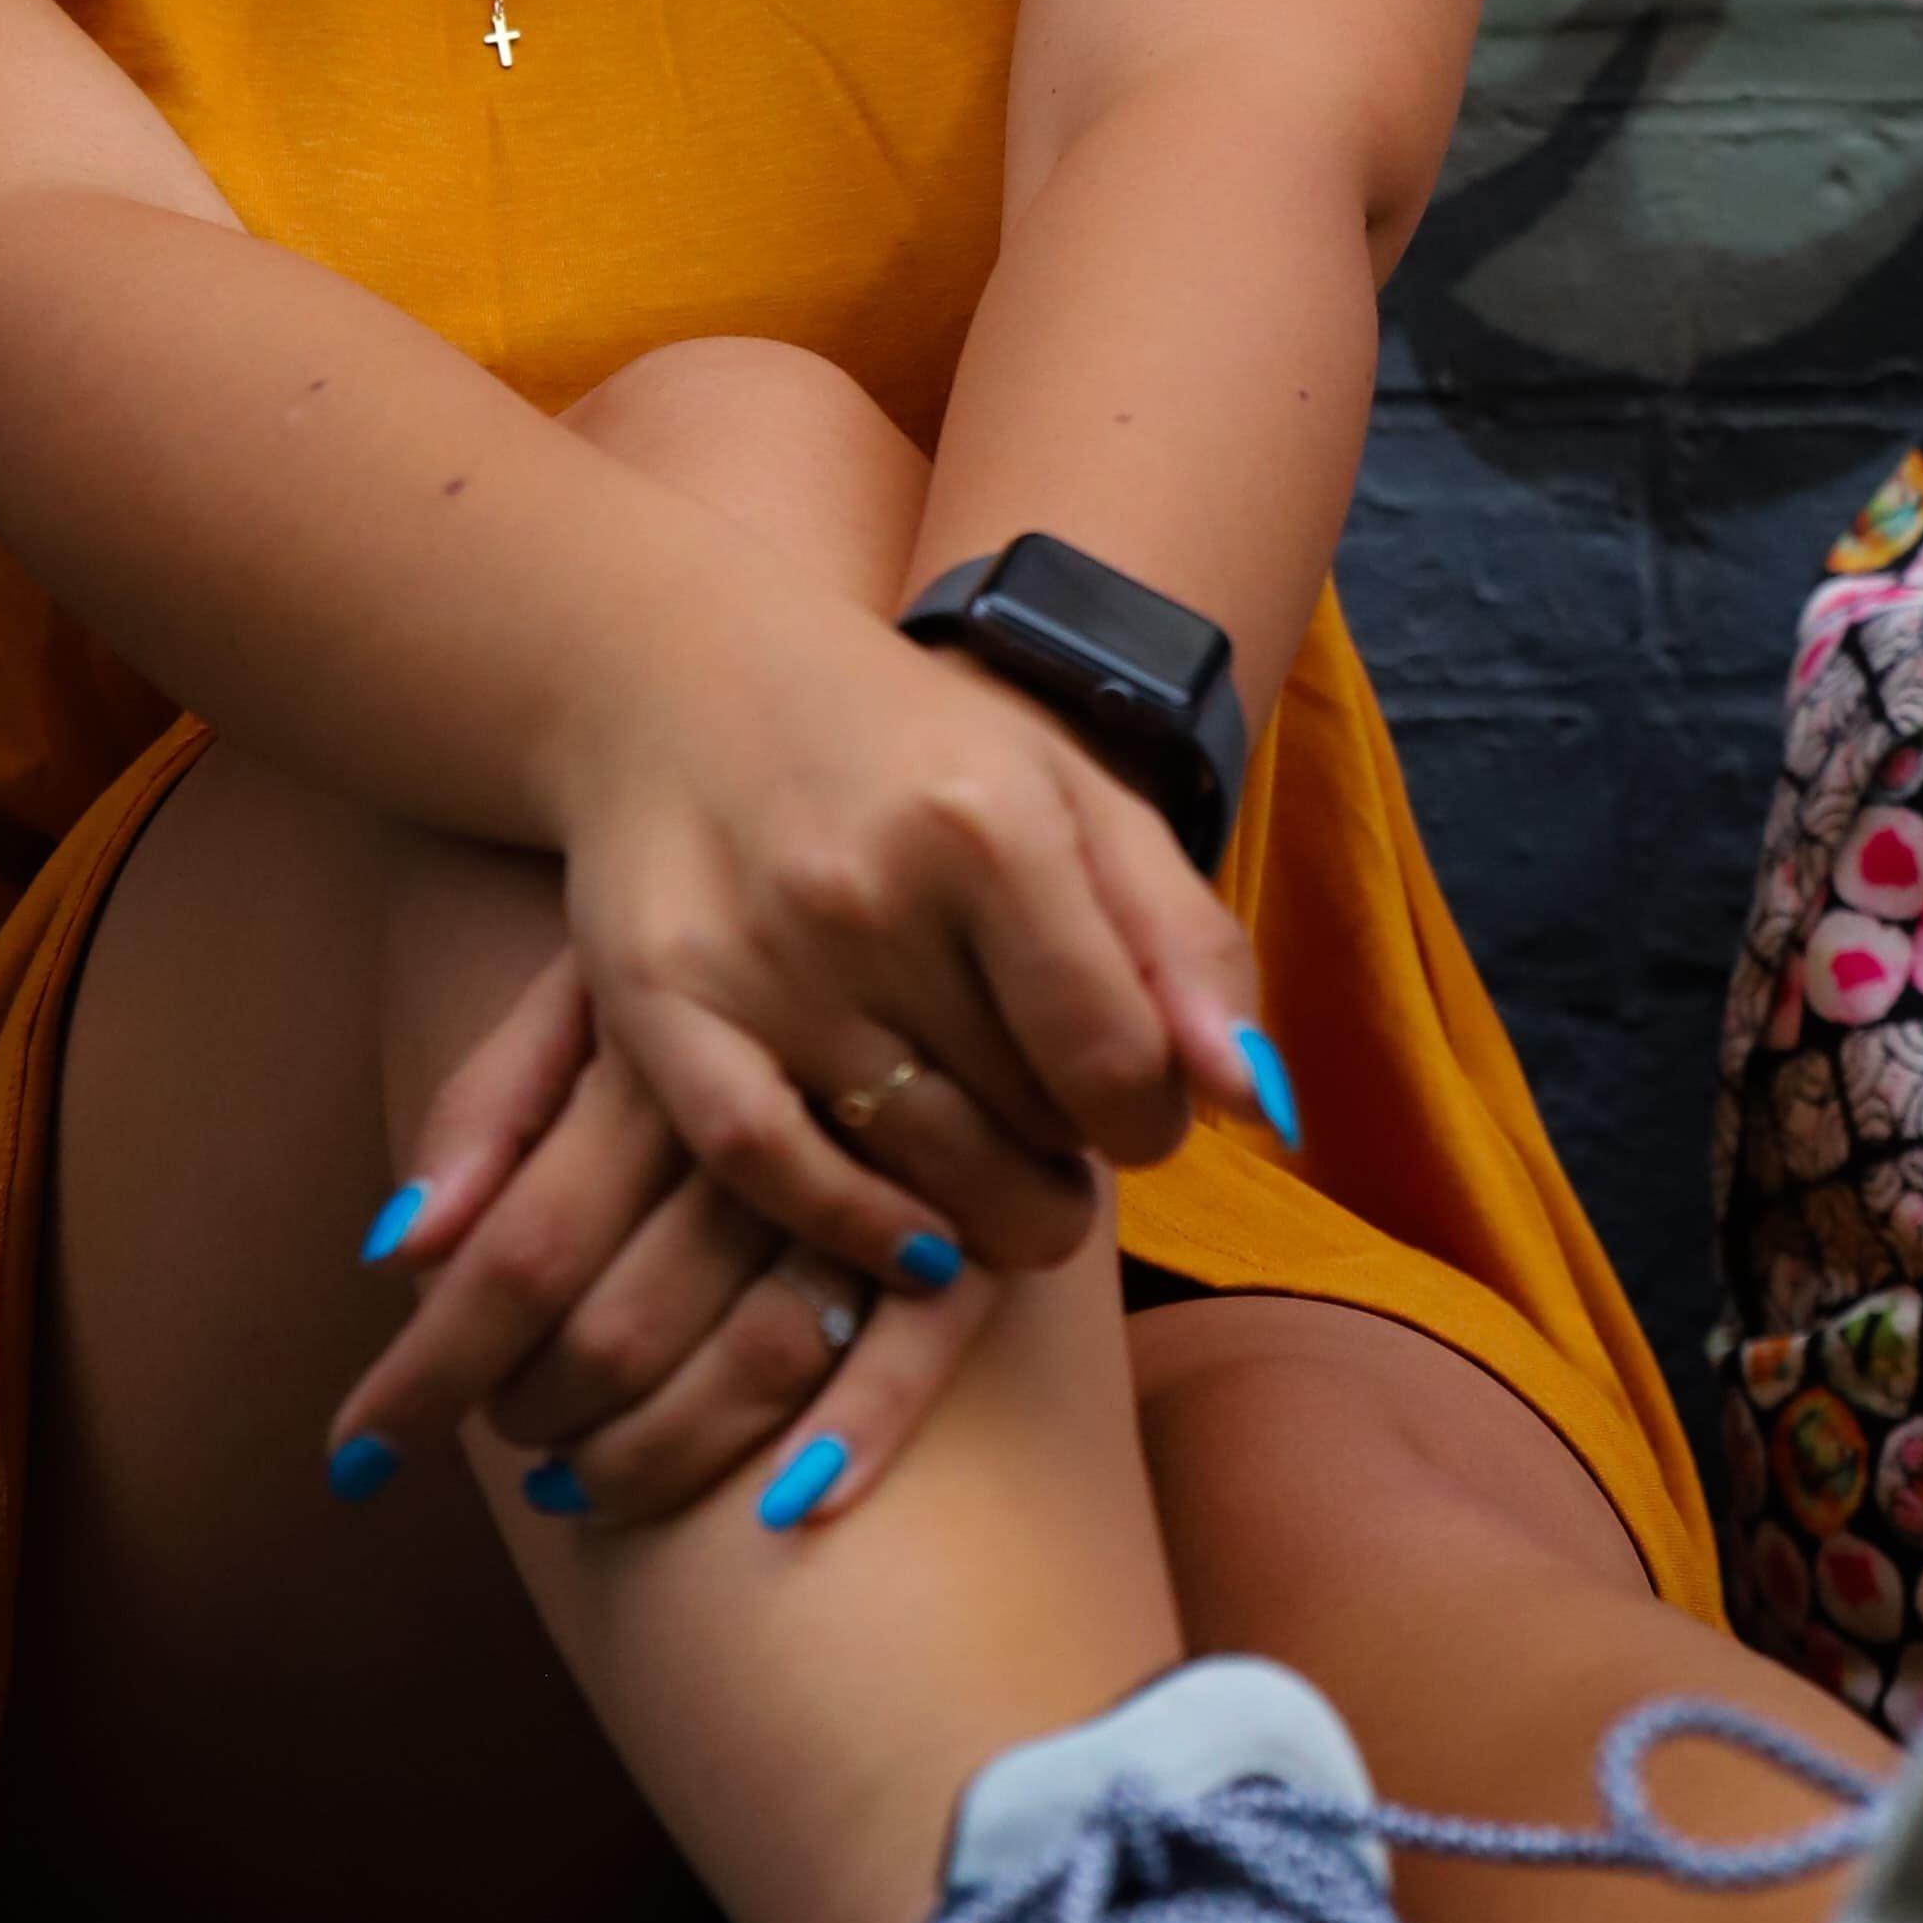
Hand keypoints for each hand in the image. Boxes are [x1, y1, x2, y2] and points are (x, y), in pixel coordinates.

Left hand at [335, 949, 998, 1525]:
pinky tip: (790, 1509)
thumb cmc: (716, 916)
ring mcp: (876, 1164)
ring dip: (657, 1453)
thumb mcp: (589, 976)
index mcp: (657, 1049)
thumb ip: (490, 1100)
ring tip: (582, 1483)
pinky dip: (856, 1433)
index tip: (353, 1460)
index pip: (520, 1250)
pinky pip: (917, 1347)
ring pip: (757, 1358)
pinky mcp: (978, 1202)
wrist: (916, 832)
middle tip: (501, 1440)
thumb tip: (394, 1251)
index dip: (431, 1371)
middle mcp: (765, 1111)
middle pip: (622, 1327)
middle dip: (538, 1416)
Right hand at [551, 569, 1273, 1293]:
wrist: (684, 678)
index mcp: (991, 819)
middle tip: (1057, 1132)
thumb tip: (1259, 1102)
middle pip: (1025, 1121)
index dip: (1150, 1120)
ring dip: (989, 1206)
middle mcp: (870, 888)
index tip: (1134, 1109)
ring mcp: (759, 955)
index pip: (1118, 1061)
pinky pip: (775, 1172)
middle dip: (1068, 1152)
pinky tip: (918, 1244)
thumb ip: (1186, 941)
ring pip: (920, 1163)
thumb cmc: (913, 751)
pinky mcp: (663, 1007)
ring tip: (1007, 1182)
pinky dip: (861, 1229)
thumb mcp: (1073, 796)